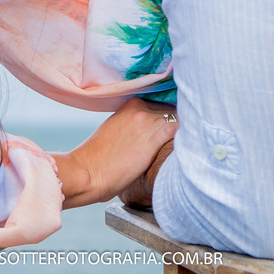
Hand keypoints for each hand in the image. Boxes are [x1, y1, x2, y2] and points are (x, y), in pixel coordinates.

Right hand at [52, 98, 177, 207]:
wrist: (87, 172)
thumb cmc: (97, 157)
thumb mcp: (114, 129)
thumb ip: (131, 123)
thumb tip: (145, 130)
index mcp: (130, 104)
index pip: (160, 101)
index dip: (169, 112)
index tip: (173, 121)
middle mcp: (139, 110)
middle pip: (170, 108)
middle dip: (176, 120)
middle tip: (182, 133)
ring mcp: (145, 123)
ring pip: (175, 118)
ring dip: (182, 129)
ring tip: (185, 141)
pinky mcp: (151, 141)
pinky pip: (176, 130)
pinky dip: (183, 135)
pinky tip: (184, 145)